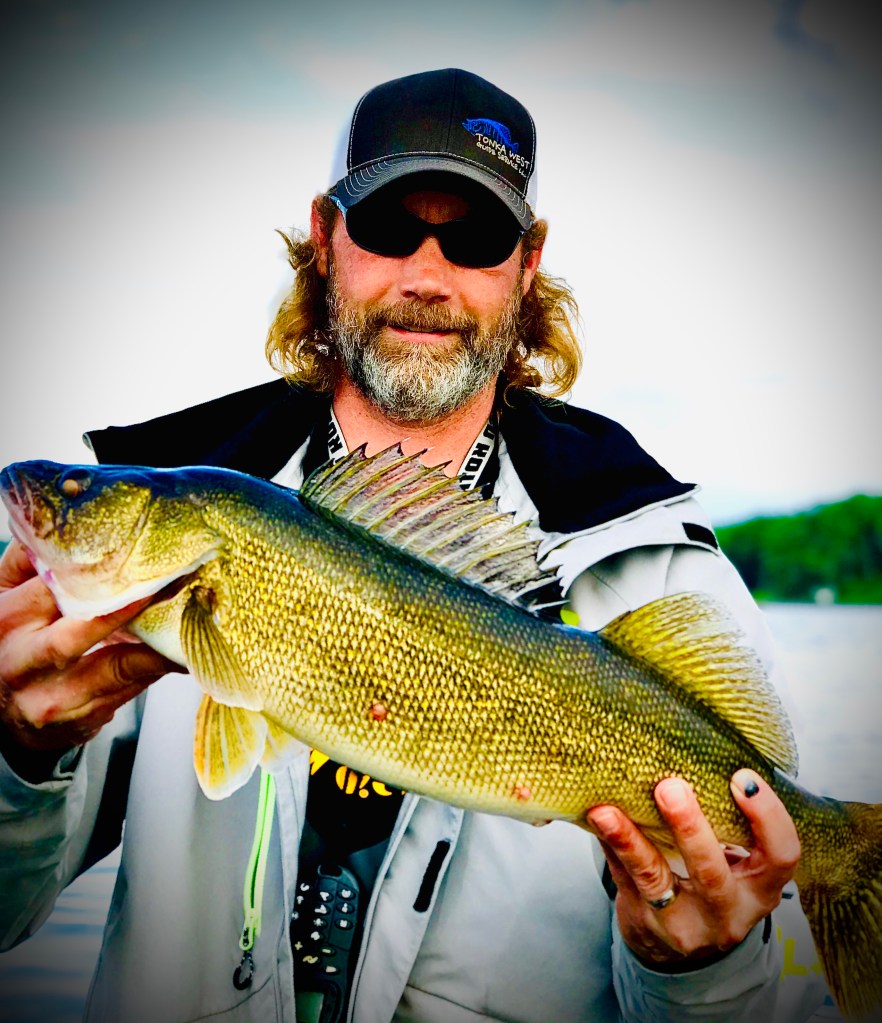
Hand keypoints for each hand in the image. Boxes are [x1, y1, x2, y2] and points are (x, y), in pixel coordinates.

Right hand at [0, 539, 177, 755]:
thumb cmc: (10, 647)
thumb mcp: (4, 600)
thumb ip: (28, 563)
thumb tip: (66, 522)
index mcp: (8, 620)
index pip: (57, 587)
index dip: (103, 570)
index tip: (142, 553)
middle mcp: (27, 661)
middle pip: (86, 629)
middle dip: (134, 605)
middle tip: (174, 583)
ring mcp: (54, 696)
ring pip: (117, 669)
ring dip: (160, 645)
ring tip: (194, 621)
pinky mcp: (80, 720)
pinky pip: (129, 693)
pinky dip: (156, 670)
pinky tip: (182, 654)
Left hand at [587, 771, 799, 967]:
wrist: (678, 950)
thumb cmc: (710, 883)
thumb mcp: (734, 862)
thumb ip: (725, 819)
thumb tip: (692, 752)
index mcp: (760, 888)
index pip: (782, 856)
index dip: (768, 817)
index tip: (743, 778)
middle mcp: (727, 912)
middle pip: (712, 874)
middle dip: (691, 829)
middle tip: (671, 787)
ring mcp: (684, 923)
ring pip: (656, 880)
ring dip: (631, 841)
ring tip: (607, 811)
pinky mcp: (644, 923)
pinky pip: (624, 878)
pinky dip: (611, 845)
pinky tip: (598, 819)